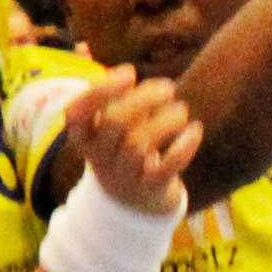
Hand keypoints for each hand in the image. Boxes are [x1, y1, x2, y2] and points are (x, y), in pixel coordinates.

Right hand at [75, 65, 201, 211]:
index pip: (77, 114)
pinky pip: (165, 168)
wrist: (135, 202)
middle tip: (169, 88)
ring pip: (138, 145)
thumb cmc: (123, 147)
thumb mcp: (110, 123)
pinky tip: (195, 130)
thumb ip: (113, 95)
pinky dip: (183, 147)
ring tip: (182, 111)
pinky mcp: (149, 188)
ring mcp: (123, 175)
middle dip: (143, 99)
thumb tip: (120, 69)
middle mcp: (100, 157)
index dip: (100, 91)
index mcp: (85, 138)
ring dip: (165, 121)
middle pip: (114, 122)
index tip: (130, 73)